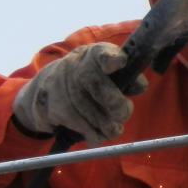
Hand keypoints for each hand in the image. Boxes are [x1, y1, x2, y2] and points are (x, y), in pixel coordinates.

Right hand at [13, 42, 147, 143]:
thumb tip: (139, 86)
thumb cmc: (89, 77)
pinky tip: (97, 134)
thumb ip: (126, 76)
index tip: (120, 62)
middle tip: (123, 114)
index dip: (112, 58)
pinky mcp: (54, 108)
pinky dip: (93, 135)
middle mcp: (75, 67)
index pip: (102, 53)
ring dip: (107, 126)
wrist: (47, 86)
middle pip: (99, 88)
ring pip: (92, 114)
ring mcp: (62, 87)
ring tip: (113, 129)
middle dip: (117, 106)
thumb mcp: (105, 69)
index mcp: (93, 54)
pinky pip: (81, 127)